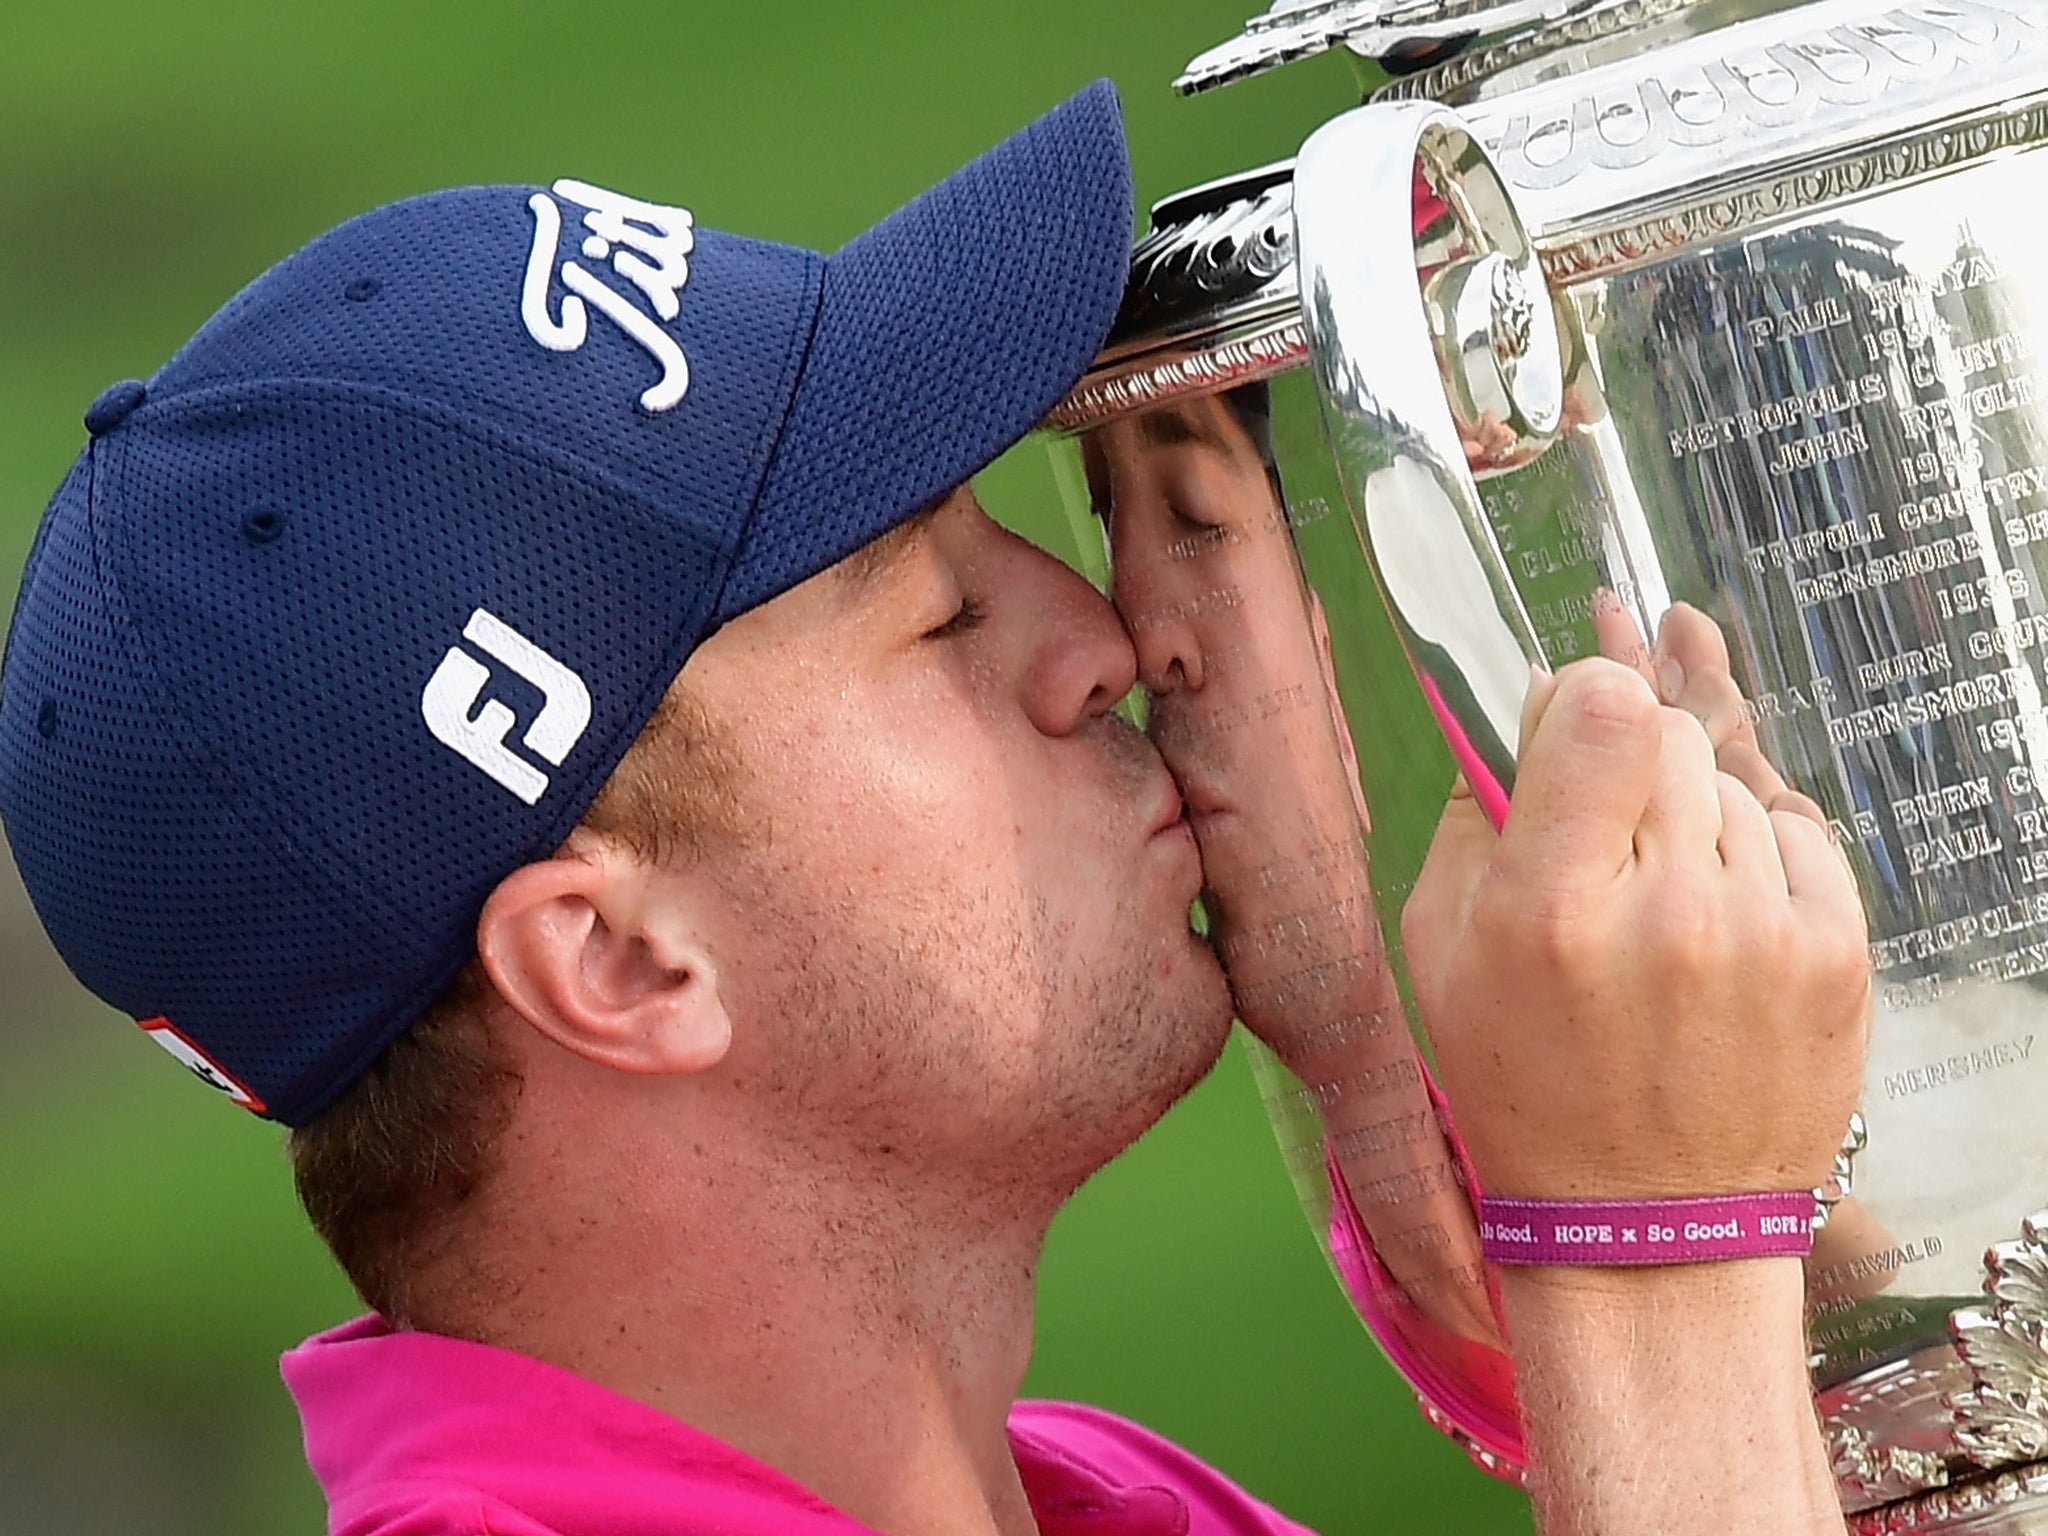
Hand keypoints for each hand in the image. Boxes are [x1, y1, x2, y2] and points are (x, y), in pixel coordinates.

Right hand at [1400, 655, 1869, 1200]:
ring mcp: (1766, 932)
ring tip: (1659, 906)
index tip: (1572, 730)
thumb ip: (1477, 814)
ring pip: (1734, 781)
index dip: (1584, 696)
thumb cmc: (1530, 1090)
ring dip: (1692, 817)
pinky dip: (1755, 858)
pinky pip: (1798, 833)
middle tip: (1607, 836)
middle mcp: (1669, 910)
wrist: (1647, 1226)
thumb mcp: (1443, 954)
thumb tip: (1534, 701)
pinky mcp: (1837, 956)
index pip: (1605, 706)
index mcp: (1551, 908)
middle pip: (1670, 731)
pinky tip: (1718, 923)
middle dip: (1631, 764)